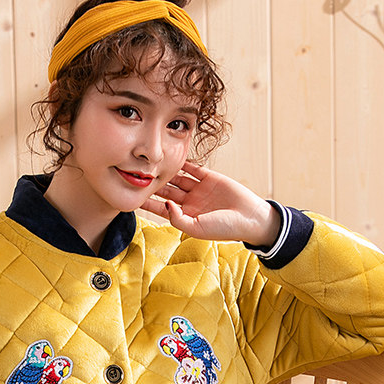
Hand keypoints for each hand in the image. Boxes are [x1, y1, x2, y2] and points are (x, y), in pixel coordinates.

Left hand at [140, 162, 280, 246]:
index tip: (133, 195)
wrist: (249, 218)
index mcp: (185, 216)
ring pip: (177, 178)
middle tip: (138, 173)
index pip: (161, 208)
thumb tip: (164, 204)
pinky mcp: (210, 178)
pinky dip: (183, 162)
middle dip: (153, 183)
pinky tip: (171, 155)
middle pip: (166, 191)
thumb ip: (178, 218)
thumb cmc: (224, 229)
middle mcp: (190, 203)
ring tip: (151, 162)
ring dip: (165, 171)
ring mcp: (199, 189)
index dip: (148, 202)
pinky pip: (193, 168)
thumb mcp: (197, 228)